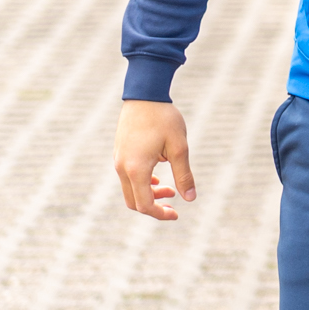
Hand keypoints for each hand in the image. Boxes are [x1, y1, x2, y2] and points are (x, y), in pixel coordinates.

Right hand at [115, 100, 194, 220]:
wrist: (144, 95)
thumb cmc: (164, 119)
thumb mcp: (179, 147)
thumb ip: (184, 174)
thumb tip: (190, 198)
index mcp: (136, 169)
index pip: (144, 204)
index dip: (160, 214)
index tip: (177, 214)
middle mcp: (122, 168)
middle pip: (133, 202)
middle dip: (154, 207)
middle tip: (174, 205)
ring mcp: (118, 160)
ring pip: (129, 190)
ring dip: (148, 195)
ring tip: (170, 189)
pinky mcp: (119, 153)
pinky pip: (127, 178)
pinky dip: (141, 184)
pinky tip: (157, 179)